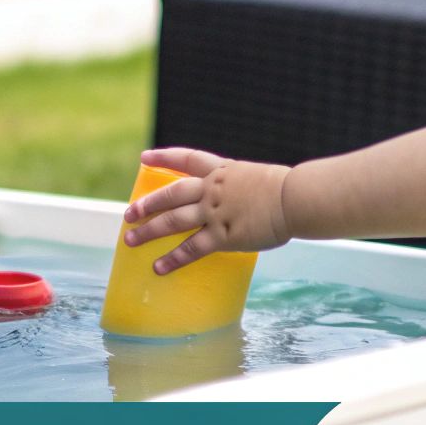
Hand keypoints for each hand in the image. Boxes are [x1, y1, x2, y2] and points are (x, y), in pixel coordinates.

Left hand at [122, 147, 292, 274]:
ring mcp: (215, 212)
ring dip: (149, 230)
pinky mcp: (223, 236)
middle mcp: (213, 190)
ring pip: (173, 221)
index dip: (164, 157)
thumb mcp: (260, 179)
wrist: (295, 198)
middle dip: (148, 203)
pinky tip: (158, 267)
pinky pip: (192, 249)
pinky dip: (173, 259)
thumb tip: (242, 204)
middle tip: (130, 213)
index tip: (144, 157)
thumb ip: (244, 189)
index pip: (187, 159)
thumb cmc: (289, 190)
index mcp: (223, 171)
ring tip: (130, 240)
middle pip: (172, 194)